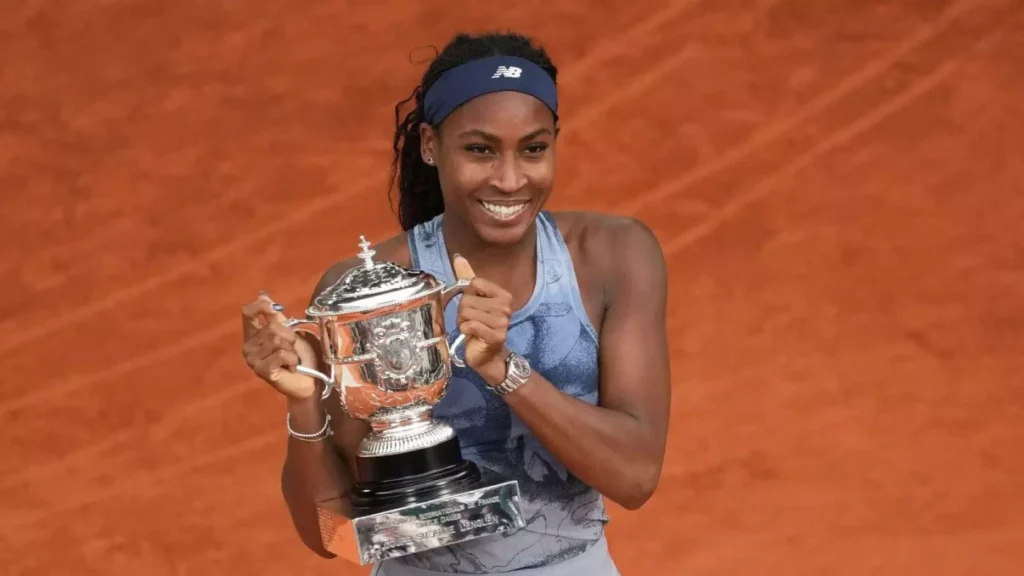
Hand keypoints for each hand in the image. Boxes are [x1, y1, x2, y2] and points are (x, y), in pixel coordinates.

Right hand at [241, 293, 319, 399]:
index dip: (261, 307)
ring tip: (291, 360)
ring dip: (292, 350)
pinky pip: (281, 354)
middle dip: (289, 337)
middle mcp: (248, 346)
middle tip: (292, 349)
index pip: (247, 312)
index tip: (275, 309)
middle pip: (271, 327)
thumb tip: (262, 294)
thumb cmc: (301, 356)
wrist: (310, 380)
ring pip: (277, 341)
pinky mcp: (261, 370)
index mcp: (252, 334)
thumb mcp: (290, 331)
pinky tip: (290, 367)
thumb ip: (275, 316)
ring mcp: (252, 359)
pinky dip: (292, 359)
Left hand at [449, 255, 512, 385]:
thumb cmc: (479, 325)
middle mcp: (506, 307)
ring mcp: (502, 323)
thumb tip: (458, 257)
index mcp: (503, 295)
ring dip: (463, 322)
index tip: (474, 306)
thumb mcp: (473, 299)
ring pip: (467, 313)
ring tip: (472, 328)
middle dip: (463, 312)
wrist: (487, 354)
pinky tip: (472, 335)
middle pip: (468, 299)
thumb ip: (467, 277)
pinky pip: (470, 325)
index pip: (474, 283)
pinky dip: (465, 330)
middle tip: (471, 321)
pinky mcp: (496, 336)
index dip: (468, 295)